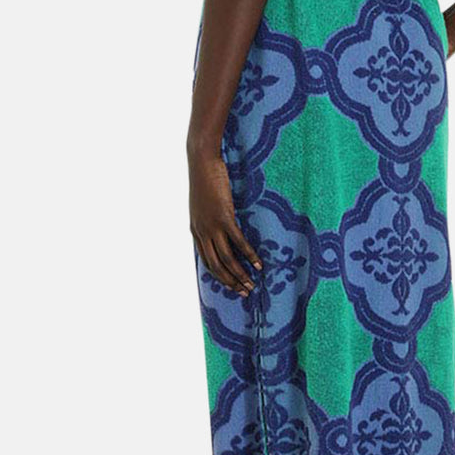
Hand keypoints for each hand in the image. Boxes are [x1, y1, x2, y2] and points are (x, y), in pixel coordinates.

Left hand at [188, 147, 261, 295]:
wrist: (202, 163)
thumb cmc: (205, 180)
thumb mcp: (203, 205)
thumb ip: (209, 220)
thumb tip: (221, 228)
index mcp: (196, 231)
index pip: (207, 262)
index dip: (220, 277)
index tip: (232, 286)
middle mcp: (202, 232)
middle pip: (216, 265)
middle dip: (231, 281)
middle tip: (245, 291)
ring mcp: (212, 226)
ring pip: (226, 258)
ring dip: (240, 273)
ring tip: (252, 283)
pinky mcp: (224, 217)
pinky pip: (238, 242)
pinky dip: (249, 255)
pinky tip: (258, 263)